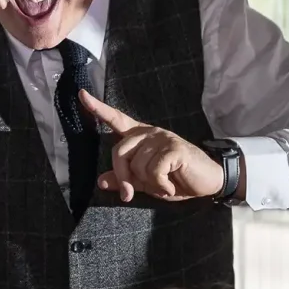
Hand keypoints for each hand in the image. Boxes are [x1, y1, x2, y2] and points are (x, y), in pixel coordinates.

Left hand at [79, 92, 224, 201]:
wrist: (207, 181)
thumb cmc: (176, 179)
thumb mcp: (146, 183)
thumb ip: (125, 180)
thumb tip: (102, 181)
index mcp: (140, 137)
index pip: (116, 119)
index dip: (98, 108)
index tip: (81, 94)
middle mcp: (149, 133)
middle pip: (119, 152)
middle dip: (123, 176)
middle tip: (131, 193)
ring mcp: (162, 138)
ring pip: (137, 165)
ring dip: (148, 183)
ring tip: (163, 183)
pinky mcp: (174, 148)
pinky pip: (153, 171)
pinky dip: (160, 185)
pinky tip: (170, 185)